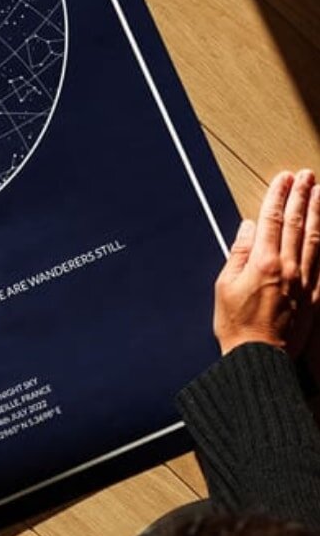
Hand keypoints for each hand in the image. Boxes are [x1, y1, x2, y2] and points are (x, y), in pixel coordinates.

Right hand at [214, 169, 319, 356]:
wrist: (260, 358)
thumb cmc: (236, 326)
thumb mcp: (224, 286)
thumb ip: (237, 253)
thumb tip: (248, 228)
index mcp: (262, 263)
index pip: (270, 220)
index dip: (277, 196)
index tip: (283, 178)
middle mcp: (288, 268)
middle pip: (295, 223)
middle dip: (300, 196)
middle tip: (305, 176)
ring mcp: (306, 281)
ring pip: (314, 238)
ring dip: (318, 212)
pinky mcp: (316, 296)